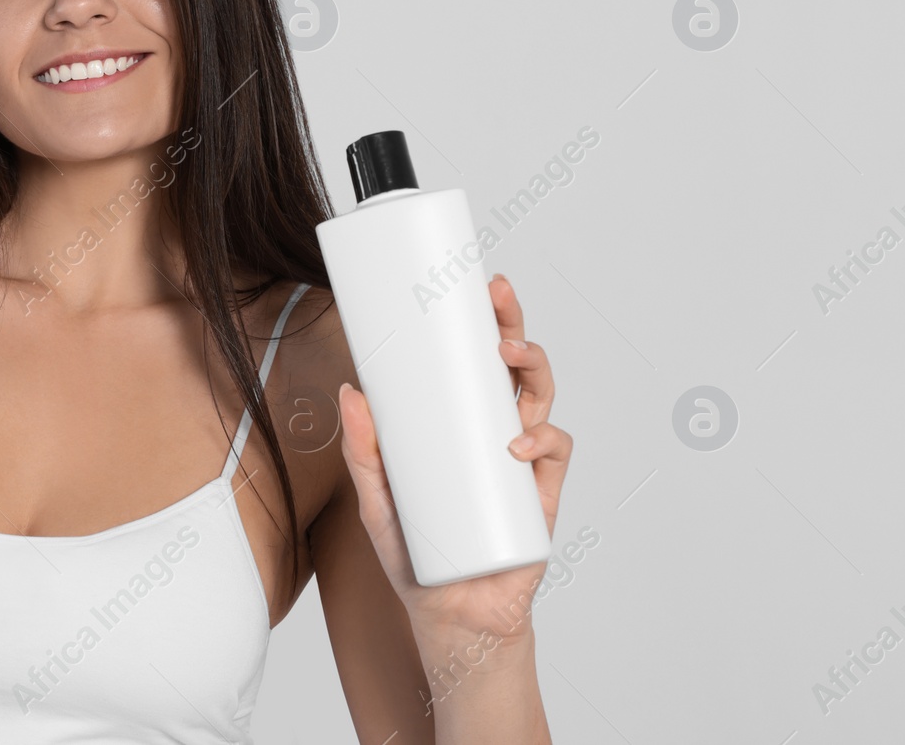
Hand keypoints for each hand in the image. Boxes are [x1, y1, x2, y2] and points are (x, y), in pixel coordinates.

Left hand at [335, 273, 572, 650]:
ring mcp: (522, 464)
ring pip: (540, 398)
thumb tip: (350, 392)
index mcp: (459, 426)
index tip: (478, 288)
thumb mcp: (376, 499)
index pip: (474, 364)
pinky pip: (555, 455)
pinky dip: (542, 441)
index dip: (482, 324)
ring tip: (507, 355)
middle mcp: (494, 435)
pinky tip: (515, 445)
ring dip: (531, 368)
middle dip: (512, 326)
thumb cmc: (416, 554)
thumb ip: (362, 450)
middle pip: (513, 368)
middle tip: (497, 300)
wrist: (450, 616)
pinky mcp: (541, 497)